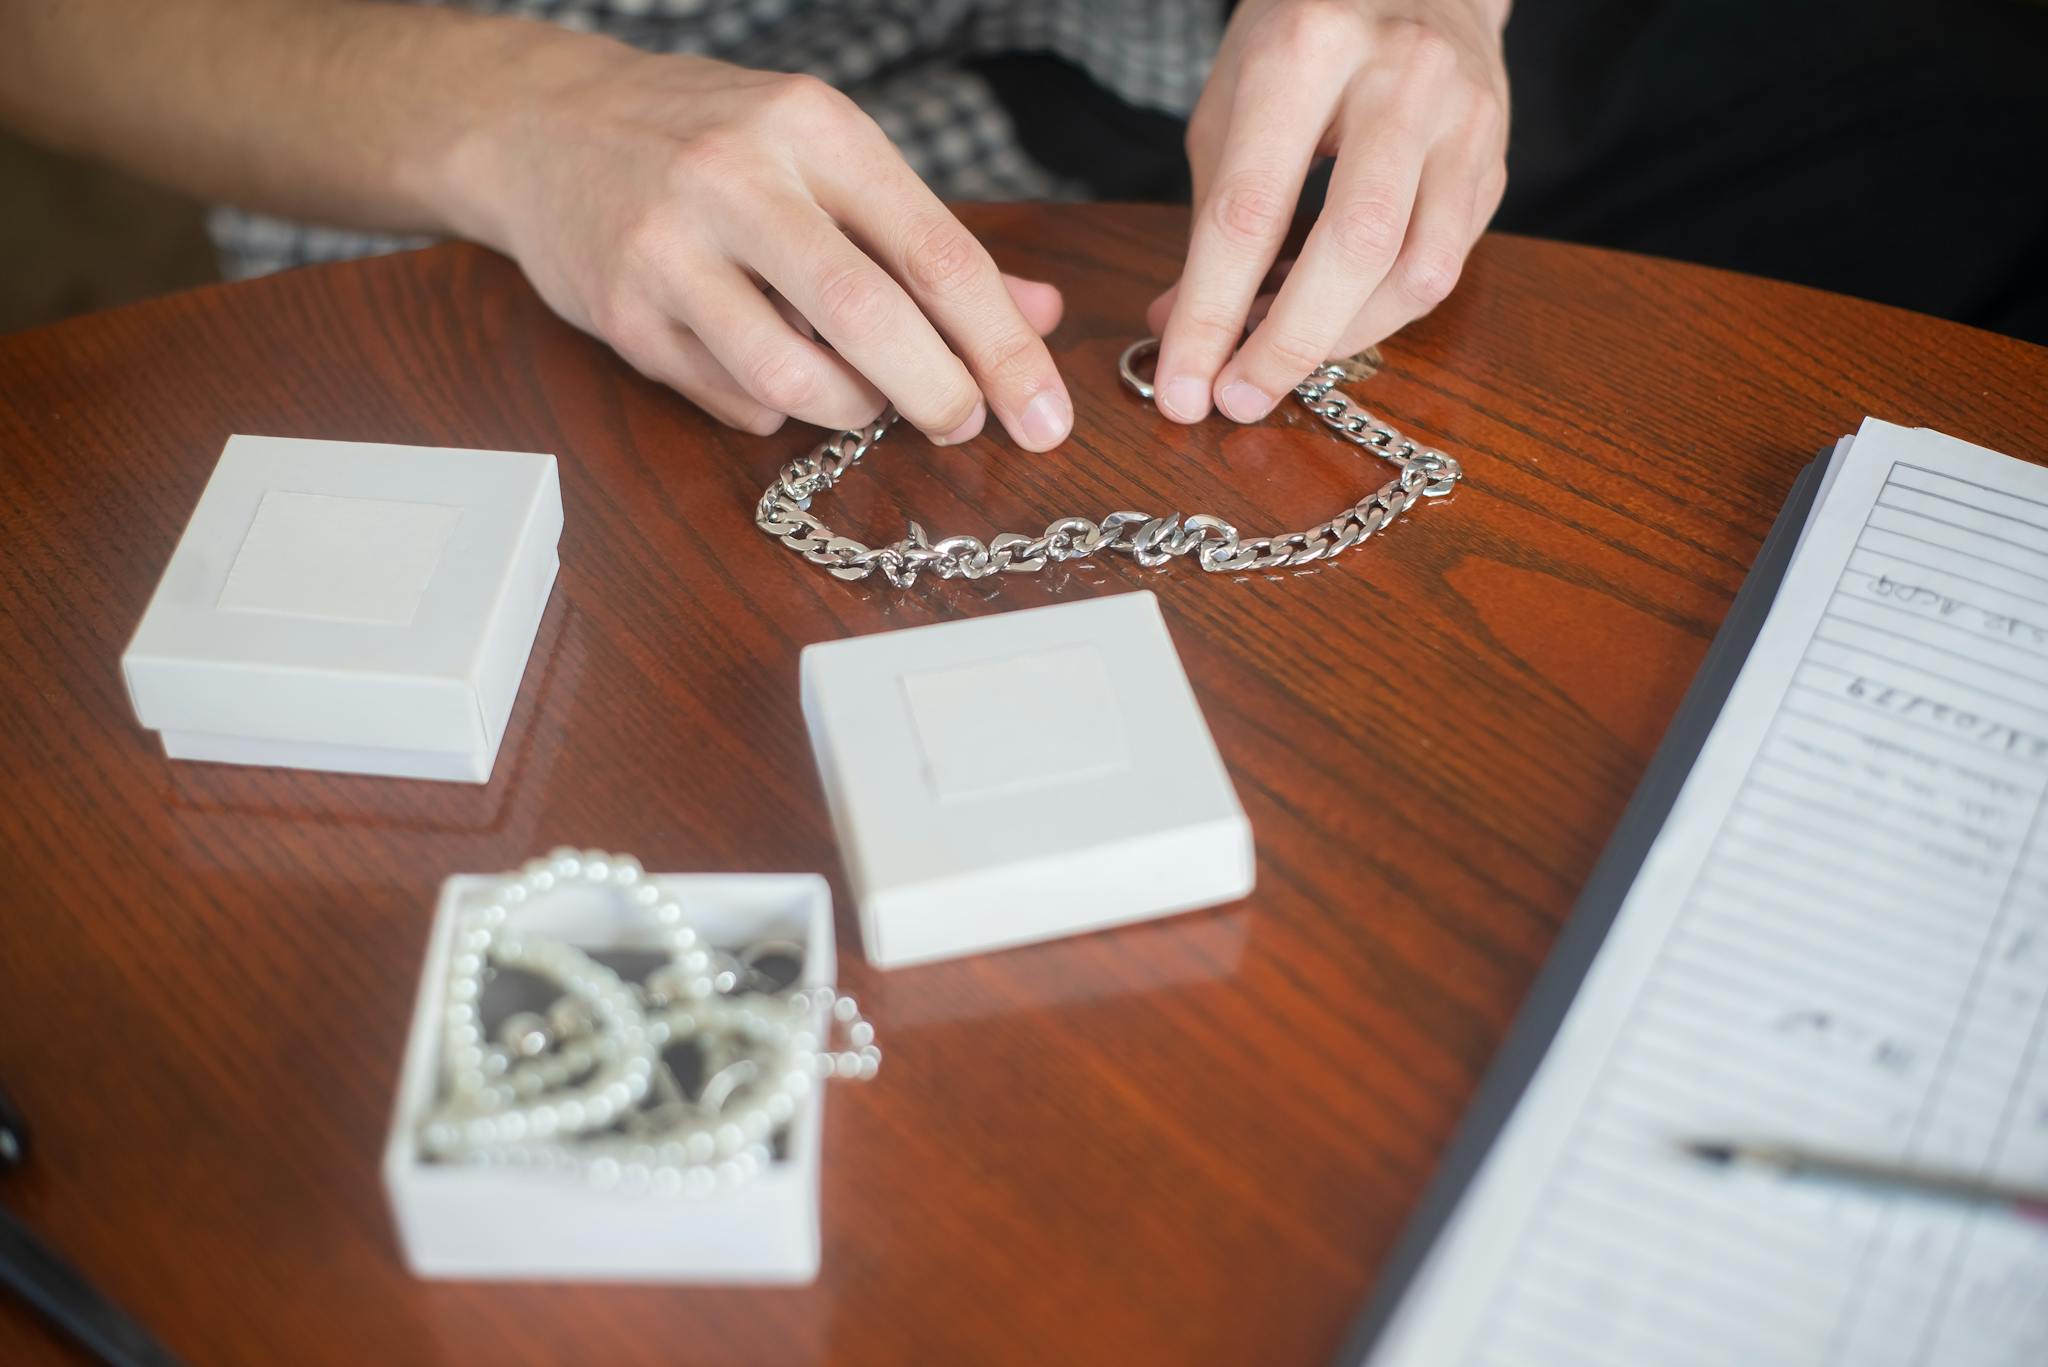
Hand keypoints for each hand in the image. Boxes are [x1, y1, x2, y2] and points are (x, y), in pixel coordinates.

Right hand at [445, 39, 1071, 446]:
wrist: (542, 124)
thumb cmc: (710, 142)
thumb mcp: (825, 155)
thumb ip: (929, 238)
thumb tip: (1039, 314)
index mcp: (813, 128)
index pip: (937, 251)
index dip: (1004, 347)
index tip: (1044, 412)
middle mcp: (738, 179)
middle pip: (869, 318)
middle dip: (939, 394)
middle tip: (963, 423)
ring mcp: (669, 250)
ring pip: (793, 380)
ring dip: (852, 412)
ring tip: (865, 395)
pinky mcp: (623, 316)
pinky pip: (732, 402)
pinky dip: (776, 413)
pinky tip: (776, 376)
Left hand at [1146, 0, 1508, 424]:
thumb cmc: (1303, 37)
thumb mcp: (1233, 101)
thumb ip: (1211, 217)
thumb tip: (1183, 330)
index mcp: (1307, 48)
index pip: (1250, 210)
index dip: (1211, 315)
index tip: (1181, 388)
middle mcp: (1399, 76)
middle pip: (1352, 247)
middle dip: (1287, 345)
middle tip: (1236, 400)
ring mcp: (1463, 117)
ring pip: (1416, 271)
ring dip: (1342, 340)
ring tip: (1280, 365)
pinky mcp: (1496, 158)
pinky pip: (1445, 265)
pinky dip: (1382, 314)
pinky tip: (1335, 323)